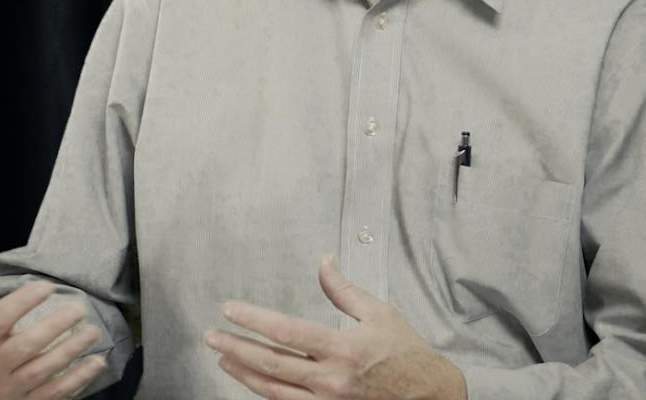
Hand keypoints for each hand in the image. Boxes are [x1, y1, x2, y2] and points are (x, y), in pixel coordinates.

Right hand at [0, 226, 107, 399]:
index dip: (21, 304)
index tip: (47, 286)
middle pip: (25, 347)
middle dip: (54, 327)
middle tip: (79, 307)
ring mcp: (12, 387)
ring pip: (43, 371)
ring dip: (71, 351)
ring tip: (93, 331)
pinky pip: (55, 393)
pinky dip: (77, 379)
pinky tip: (97, 362)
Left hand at [202, 255, 466, 399]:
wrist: (434, 398)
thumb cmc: (408, 355)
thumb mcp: (379, 314)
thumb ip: (344, 290)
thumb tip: (323, 261)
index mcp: (343, 349)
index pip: (286, 332)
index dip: (253, 320)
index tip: (229, 309)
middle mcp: (332, 380)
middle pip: (271, 365)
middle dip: (236, 348)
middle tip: (212, 336)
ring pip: (274, 391)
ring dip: (244, 374)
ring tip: (224, 357)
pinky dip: (266, 394)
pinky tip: (252, 382)